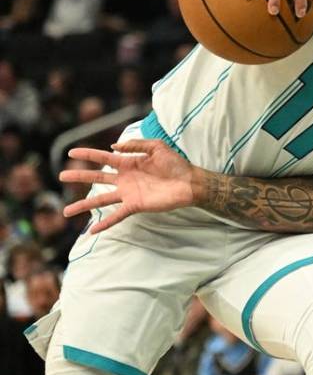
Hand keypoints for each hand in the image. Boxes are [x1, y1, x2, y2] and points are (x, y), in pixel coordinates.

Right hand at [59, 139, 201, 233]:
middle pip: (96, 178)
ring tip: (66, 211)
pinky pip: (117, 216)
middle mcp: (125, 179)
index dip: (88, 155)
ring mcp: (128, 193)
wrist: (190, 182)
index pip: (103, 158)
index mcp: (128, 163)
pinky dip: (105, 223)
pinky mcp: (135, 205)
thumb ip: (135, 144)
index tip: (71, 152)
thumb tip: (113, 146)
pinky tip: (92, 230)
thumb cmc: (176, 164)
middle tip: (61, 176)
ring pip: (101, 200)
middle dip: (79, 177)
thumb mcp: (156, 146)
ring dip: (83, 205)